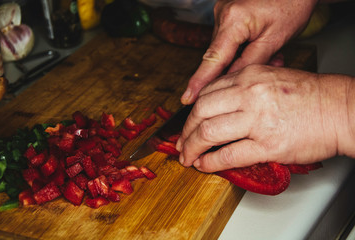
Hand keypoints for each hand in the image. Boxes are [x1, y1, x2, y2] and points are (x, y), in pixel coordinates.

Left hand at [176, 65, 352, 172]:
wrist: (339, 109)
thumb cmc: (308, 95)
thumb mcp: (270, 77)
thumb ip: (241, 87)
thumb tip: (217, 104)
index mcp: (248, 77)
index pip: (206, 94)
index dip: (190, 112)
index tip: (186, 123)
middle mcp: (249, 95)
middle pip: (201, 112)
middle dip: (186, 131)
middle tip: (181, 143)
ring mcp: (257, 120)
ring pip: (208, 133)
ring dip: (192, 148)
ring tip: (187, 157)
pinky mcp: (268, 145)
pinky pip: (228, 155)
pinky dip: (210, 162)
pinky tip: (204, 165)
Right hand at [181, 0, 317, 104]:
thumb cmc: (292, 4)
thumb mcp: (275, 39)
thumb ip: (250, 63)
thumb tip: (230, 81)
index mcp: (233, 20)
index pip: (213, 59)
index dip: (199, 81)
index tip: (187, 98)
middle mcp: (222, 14)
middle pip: (219, 55)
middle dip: (238, 67)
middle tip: (268, 63)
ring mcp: (222, 11)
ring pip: (225, 48)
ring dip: (243, 56)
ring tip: (271, 52)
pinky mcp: (227, 12)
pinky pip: (229, 38)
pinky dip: (242, 46)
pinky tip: (260, 44)